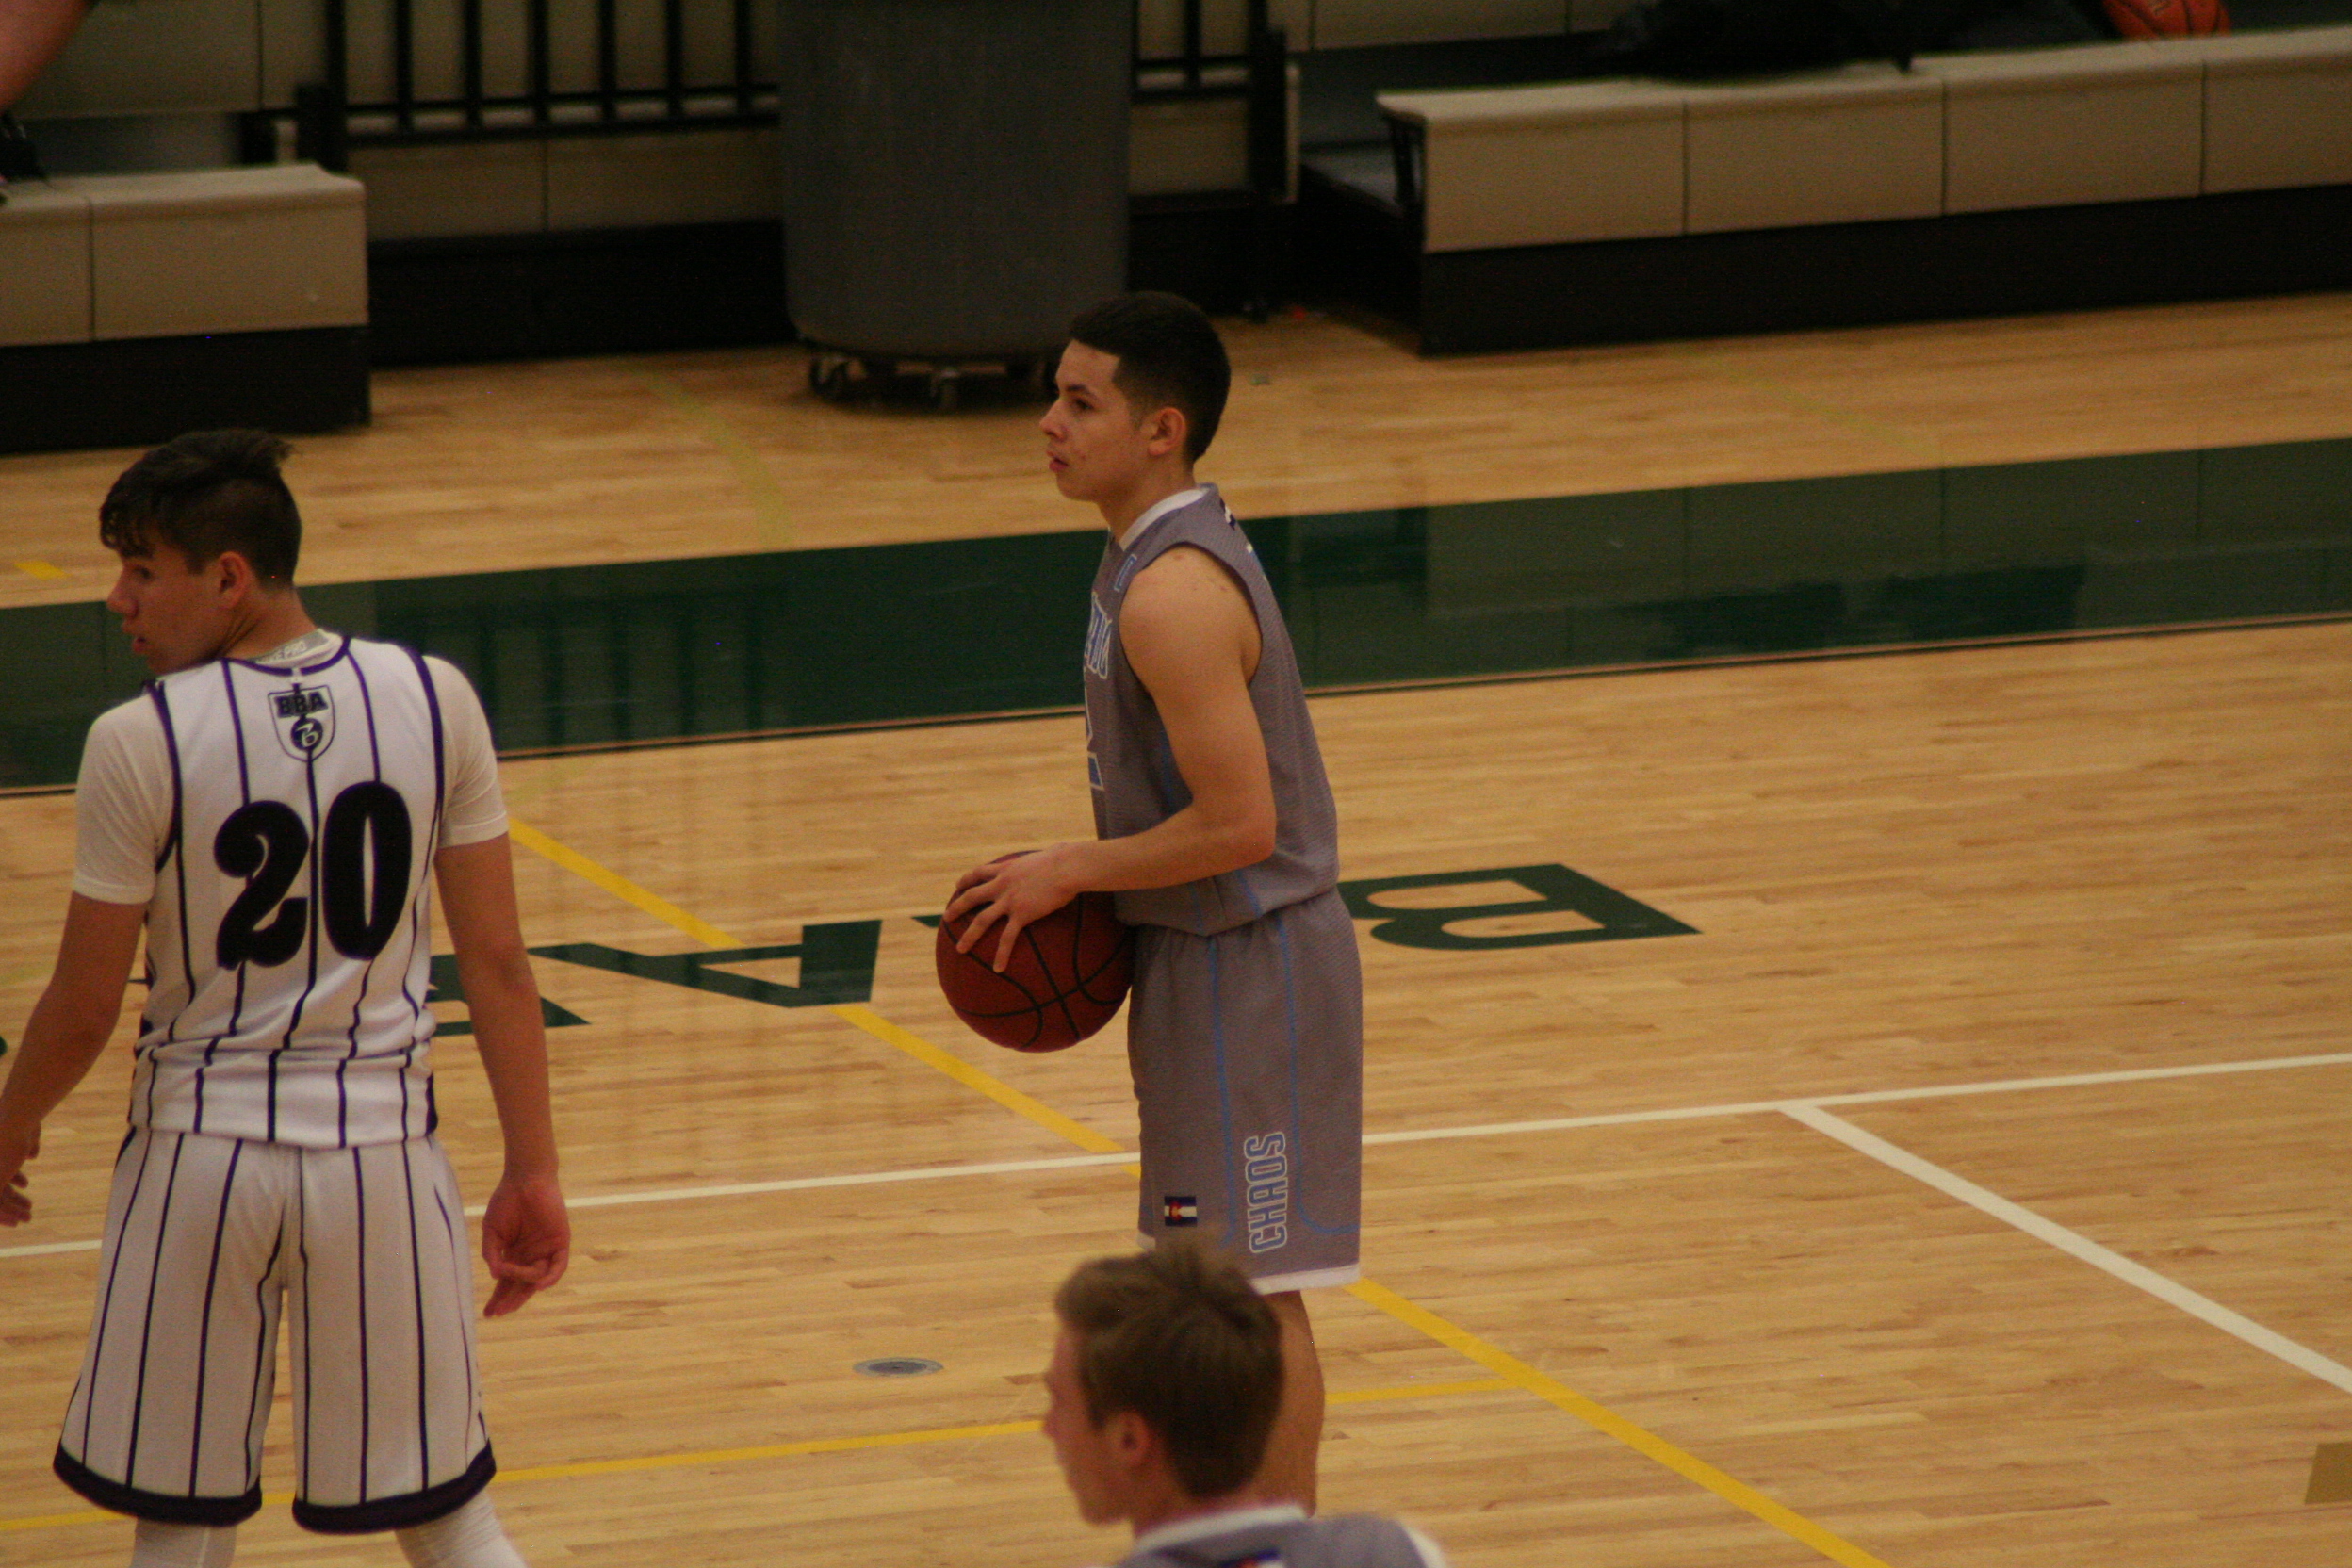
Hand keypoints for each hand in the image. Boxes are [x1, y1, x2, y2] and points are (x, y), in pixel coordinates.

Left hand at [0, 1125, 38, 1226]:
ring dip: (10, 1211)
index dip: (12, 1179)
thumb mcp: (27, 1133)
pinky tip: (17, 1221)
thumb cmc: (24, 1120)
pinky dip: (5, 1216)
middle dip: (11, 1199)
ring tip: (27, 1218)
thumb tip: (31, 1155)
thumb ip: (28, 1143)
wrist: (15, 1120)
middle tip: (28, 1205)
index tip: (26, 1184)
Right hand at [480, 1170, 568, 1316]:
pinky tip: (538, 1285)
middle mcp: (530, 1256)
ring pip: (538, 1278)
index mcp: (513, 1255)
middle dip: (511, 1300)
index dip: (498, 1297)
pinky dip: (550, 1277)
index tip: (487, 1313)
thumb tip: (495, 1276)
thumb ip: (491, 1253)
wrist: (524, 1181)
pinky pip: (558, 1266)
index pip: (506, 1282)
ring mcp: (545, 1250)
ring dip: (525, 1284)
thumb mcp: (492, 1231)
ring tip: (510, 1282)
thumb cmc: (506, 1203)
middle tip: (499, 1312)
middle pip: (522, 1286)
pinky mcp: (560, 1243)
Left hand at [945, 846, 1083, 972]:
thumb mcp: (1047, 854)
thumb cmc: (1065, 858)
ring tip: (960, 949)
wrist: (1067, 867)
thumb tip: (1057, 854)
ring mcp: (1010, 900)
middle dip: (957, 907)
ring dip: (969, 935)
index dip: (966, 879)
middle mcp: (1002, 884)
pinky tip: (997, 968)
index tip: (957, 885)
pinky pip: (1007, 938)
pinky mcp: (1022, 914)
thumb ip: (1044, 858)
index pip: (979, 872)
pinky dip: (1001, 954)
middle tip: (946, 918)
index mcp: (1006, 869)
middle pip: (971, 896)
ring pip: (981, 920)